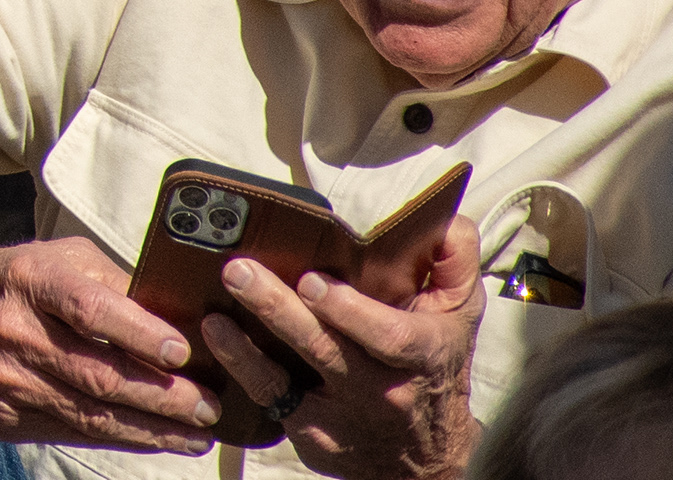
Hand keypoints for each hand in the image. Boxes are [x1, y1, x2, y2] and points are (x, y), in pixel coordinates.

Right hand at [0, 228, 225, 450]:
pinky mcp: (4, 417)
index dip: (140, 332)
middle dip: (164, 396)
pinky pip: (72, 433)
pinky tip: (154, 440)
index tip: (183, 351)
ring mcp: (7, 380)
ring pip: (91, 415)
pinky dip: (120, 439)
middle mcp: (15, 332)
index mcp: (29, 281)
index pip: (89, 308)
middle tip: (209, 406)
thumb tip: (175, 310)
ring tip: (197, 434)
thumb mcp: (49, 258)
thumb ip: (107, 281)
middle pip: (99, 373)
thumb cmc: (4, 281)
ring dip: (152, 429)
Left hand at [198, 225, 483, 477]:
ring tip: (213, 311)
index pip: (388, 337)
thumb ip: (455, 262)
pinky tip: (215, 339)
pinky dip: (239, 370)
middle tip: (239, 271)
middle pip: (326, 350)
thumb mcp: (459, 314)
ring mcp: (343, 418)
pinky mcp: (313, 437)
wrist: (428, 454)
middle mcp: (381, 390)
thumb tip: (448, 218)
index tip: (311, 281)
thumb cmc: (434, 364)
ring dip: (244, 346)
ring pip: (288, 381)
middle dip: (278, 309)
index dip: (348, 311)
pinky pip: (270, 402)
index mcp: (420, 354)